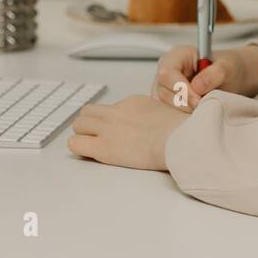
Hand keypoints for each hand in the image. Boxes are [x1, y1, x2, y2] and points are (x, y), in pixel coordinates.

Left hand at [67, 94, 189, 170]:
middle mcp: (116, 112)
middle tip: (97, 138)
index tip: (117, 132)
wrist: (178, 139)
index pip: (109, 109)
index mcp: (133, 103)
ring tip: (93, 147)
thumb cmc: (182, 131)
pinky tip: (91, 154)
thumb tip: (168, 122)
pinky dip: (80, 148)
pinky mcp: (104, 147)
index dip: (109, 122)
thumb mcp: (172, 112)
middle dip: (90, 125)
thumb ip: (161, 116)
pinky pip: (75, 143)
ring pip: (78, 125)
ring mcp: (108, 128)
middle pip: (87, 113)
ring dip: (83, 135)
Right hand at [151, 43, 257, 111]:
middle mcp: (167, 70)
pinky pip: (169, 112)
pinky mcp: (168, 101)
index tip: (199, 100)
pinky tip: (198, 110)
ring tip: (204, 104)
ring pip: (165, 105)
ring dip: (185, 109)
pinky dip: (183, 115)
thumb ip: (215, 73)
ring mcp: (165, 87)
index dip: (181, 89)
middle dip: (185, 102)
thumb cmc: (228, 68)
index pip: (167, 73)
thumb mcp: (228, 66)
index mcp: (178, 55)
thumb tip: (197, 86)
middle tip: (204, 104)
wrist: (231, 77)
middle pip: (163, 91)